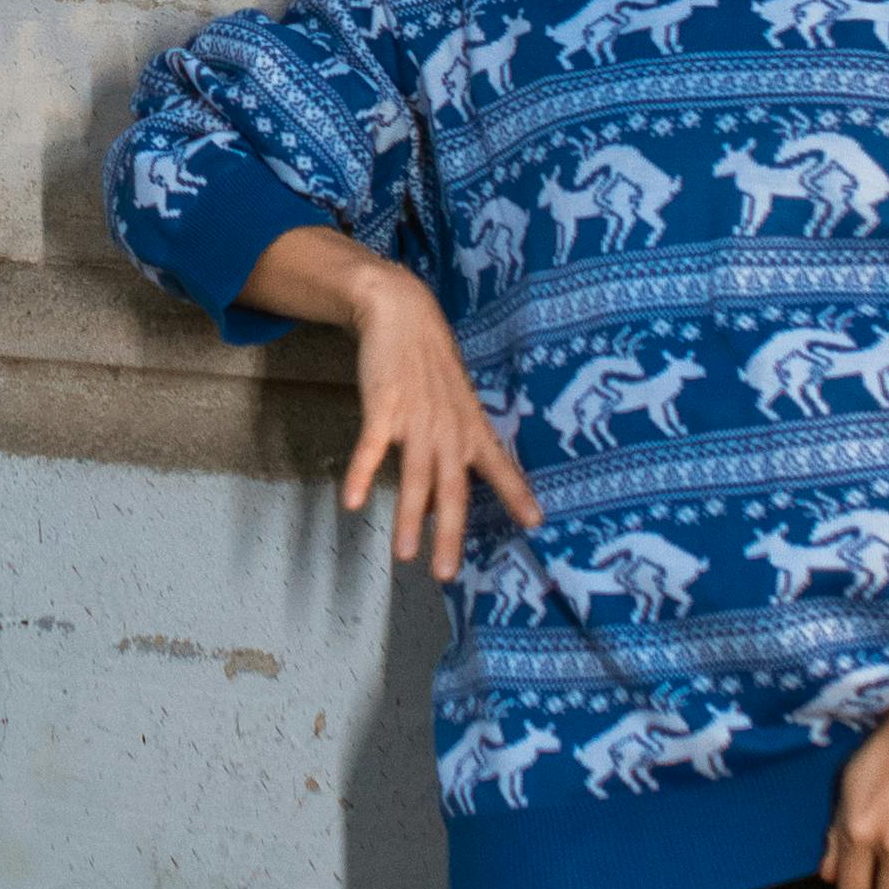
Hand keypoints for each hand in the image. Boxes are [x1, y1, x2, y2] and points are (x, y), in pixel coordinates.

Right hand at [223, 234, 539, 583]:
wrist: (403, 313)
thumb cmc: (430, 363)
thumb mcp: (456, 402)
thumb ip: (457, 443)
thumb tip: (450, 490)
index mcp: (470, 427)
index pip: (500, 467)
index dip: (517, 494)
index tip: (536, 523)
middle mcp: (449, 429)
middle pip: (453, 490)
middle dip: (450, 534)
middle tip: (446, 574)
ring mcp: (417, 420)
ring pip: (415, 478)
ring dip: (409, 518)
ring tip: (403, 554)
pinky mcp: (384, 407)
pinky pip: (372, 447)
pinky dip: (361, 474)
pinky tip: (352, 501)